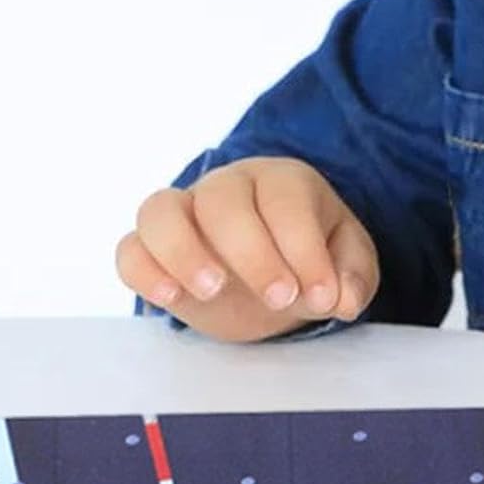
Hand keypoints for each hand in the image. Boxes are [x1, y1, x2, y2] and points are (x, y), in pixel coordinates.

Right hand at [116, 157, 379, 343]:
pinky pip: (130, 249)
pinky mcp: (152, 252)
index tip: (322, 296)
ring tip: (213, 292)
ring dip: (183, 251)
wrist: (267, 279)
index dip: (304, 248)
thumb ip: (353, 278)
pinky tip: (170, 301)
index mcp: (281, 183)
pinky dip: (143, 272)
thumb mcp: (346, 268)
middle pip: (222, 200)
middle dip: (252, 252)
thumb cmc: (307, 263)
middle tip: (278, 300)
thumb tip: (343, 298)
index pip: (285, 200)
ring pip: (160, 210)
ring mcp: (182, 216)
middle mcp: (226, 188)